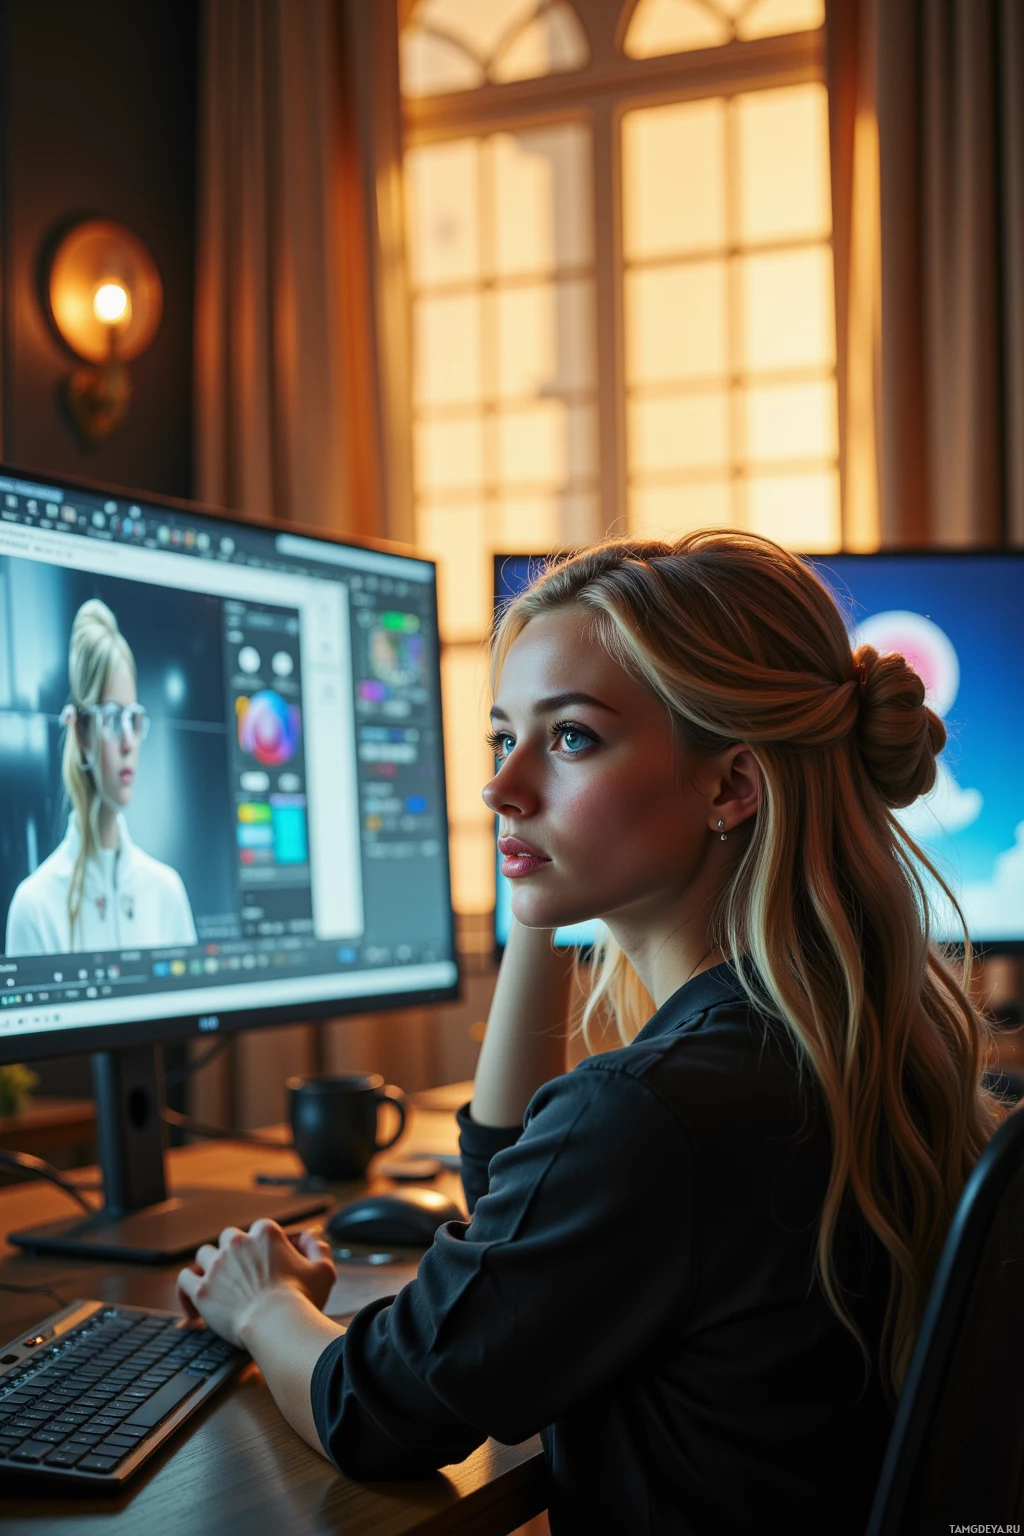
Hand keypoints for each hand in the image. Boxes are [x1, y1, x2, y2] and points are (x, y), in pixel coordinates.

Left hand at [175, 1219, 335, 1348]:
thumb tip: (310, 1236)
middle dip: (233, 1252)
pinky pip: (184, 1280)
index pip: (259, 1229)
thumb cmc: (303, 1299)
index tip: (266, 1261)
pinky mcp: (202, 1290)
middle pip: (228, 1238)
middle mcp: (238, 1243)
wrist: (278, 1325)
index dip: (262, 1245)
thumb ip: (317, 1248)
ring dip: (209, 1266)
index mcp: (265, 1234)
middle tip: (241, 1274)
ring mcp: (217, 1265)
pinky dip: (187, 1290)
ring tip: (217, 1284)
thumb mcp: (323, 1270)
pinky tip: (193, 1304)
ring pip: (204, 1255)